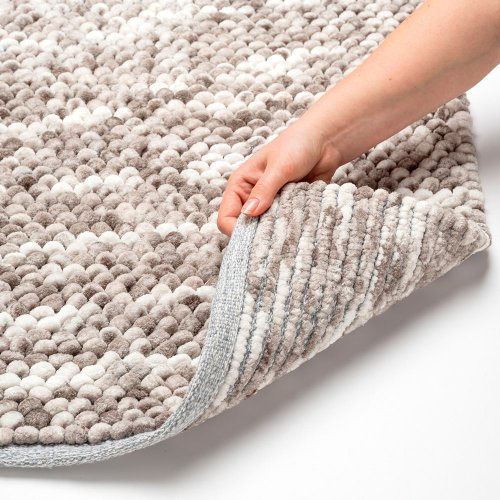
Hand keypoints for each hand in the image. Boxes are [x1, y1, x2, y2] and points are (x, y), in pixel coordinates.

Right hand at [216, 118, 342, 236]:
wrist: (326, 140)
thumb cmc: (298, 144)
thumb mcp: (280, 167)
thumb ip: (264, 190)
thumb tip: (248, 214)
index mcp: (241, 185)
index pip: (227, 217)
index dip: (236, 230)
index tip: (254, 239)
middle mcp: (252, 198)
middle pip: (245, 228)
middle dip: (257, 235)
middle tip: (275, 236)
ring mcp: (271, 205)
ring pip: (265, 230)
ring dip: (276, 232)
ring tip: (290, 229)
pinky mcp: (288, 209)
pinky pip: (285, 226)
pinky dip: (290, 229)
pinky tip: (300, 225)